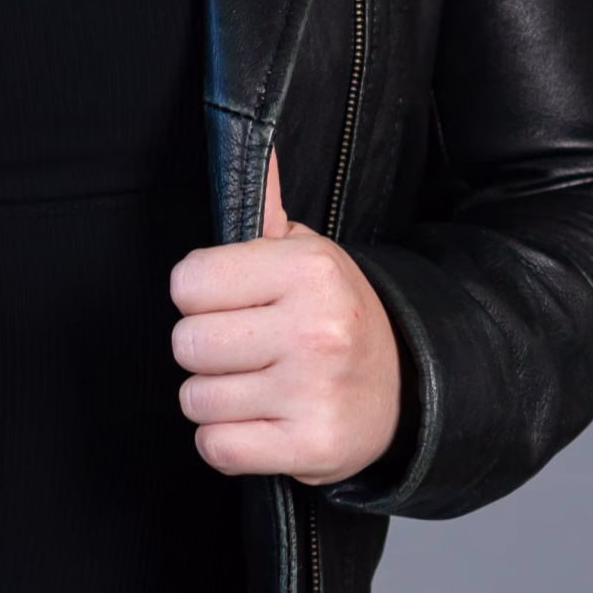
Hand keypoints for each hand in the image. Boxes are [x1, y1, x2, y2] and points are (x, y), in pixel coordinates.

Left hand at [169, 152, 400, 484]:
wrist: (407, 390)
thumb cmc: (335, 316)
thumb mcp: (307, 253)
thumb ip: (265, 210)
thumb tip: (253, 144)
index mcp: (308, 269)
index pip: (186, 282)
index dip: (200, 296)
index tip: (234, 303)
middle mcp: (314, 329)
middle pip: (185, 343)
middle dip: (206, 350)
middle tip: (249, 349)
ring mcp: (314, 392)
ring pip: (195, 398)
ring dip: (216, 398)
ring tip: (260, 385)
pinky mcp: (312, 449)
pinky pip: (215, 448)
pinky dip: (228, 442)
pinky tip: (261, 423)